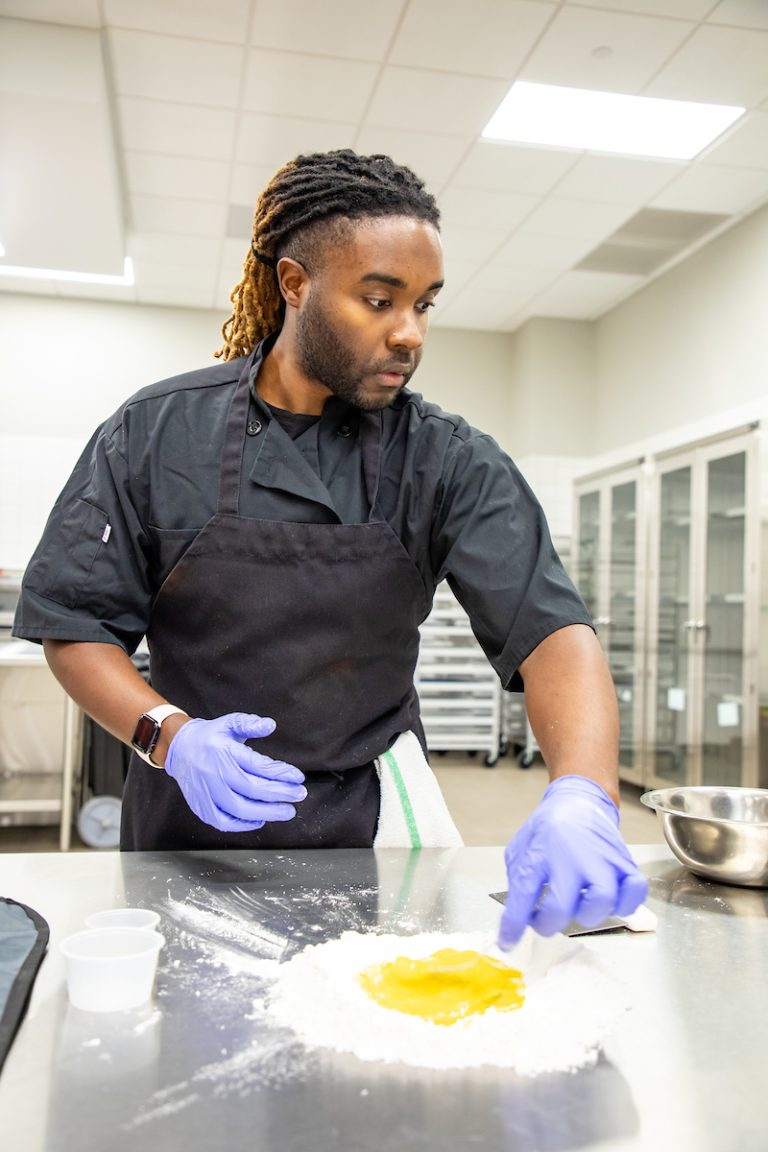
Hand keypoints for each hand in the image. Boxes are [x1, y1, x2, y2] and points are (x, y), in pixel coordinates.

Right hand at [164, 713, 306, 832]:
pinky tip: (259, 819)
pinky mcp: (201, 806)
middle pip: (252, 789)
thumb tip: (270, 725)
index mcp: (223, 751)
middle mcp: (214, 772)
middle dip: (280, 794)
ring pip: (239, 808)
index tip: (298, 777)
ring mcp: (206, 792)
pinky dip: (243, 825)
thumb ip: (250, 723)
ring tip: (287, 811)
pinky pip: (223, 822)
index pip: (257, 765)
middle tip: (299, 795)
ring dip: (267, 812)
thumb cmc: (208, 737)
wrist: (178, 749)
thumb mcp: (229, 723)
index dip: (280, 773)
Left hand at [499, 775, 647, 947]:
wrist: (579, 801)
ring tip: (581, 905)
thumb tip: (511, 923)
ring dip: (590, 914)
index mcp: (539, 852)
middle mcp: (571, 856)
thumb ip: (517, 884)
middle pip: (562, 905)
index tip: (508, 942)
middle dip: (550, 923)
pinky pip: (635, 891)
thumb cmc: (549, 829)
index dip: (513, 925)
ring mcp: (601, 859)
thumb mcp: (521, 849)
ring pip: (603, 900)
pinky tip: (611, 900)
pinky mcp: (625, 862)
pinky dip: (626, 903)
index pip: (522, 895)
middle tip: (547, 919)